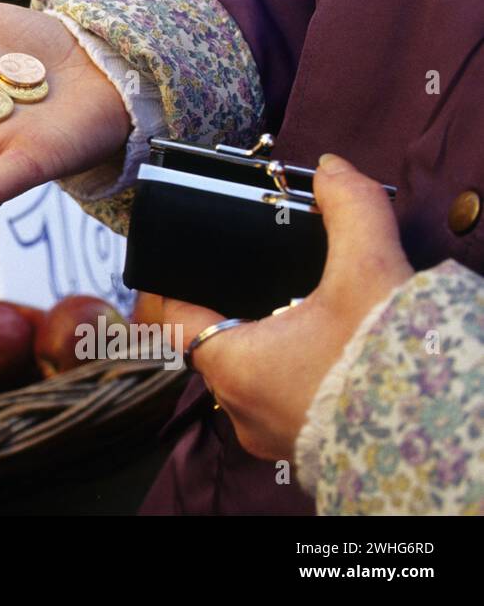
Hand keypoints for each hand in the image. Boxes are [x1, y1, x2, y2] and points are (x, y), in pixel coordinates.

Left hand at [164, 154, 412, 461]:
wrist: (446, 443)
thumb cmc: (387, 366)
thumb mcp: (367, 272)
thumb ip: (349, 210)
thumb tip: (332, 169)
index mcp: (233, 366)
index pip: (174, 322)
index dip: (172, 290)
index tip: (175, 267)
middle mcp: (242, 410)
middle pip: (214, 347)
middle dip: (230, 311)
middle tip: (250, 281)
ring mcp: (274, 436)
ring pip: (250, 378)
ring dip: (266, 345)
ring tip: (294, 311)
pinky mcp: (309, 449)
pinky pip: (285, 404)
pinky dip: (296, 375)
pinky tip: (325, 352)